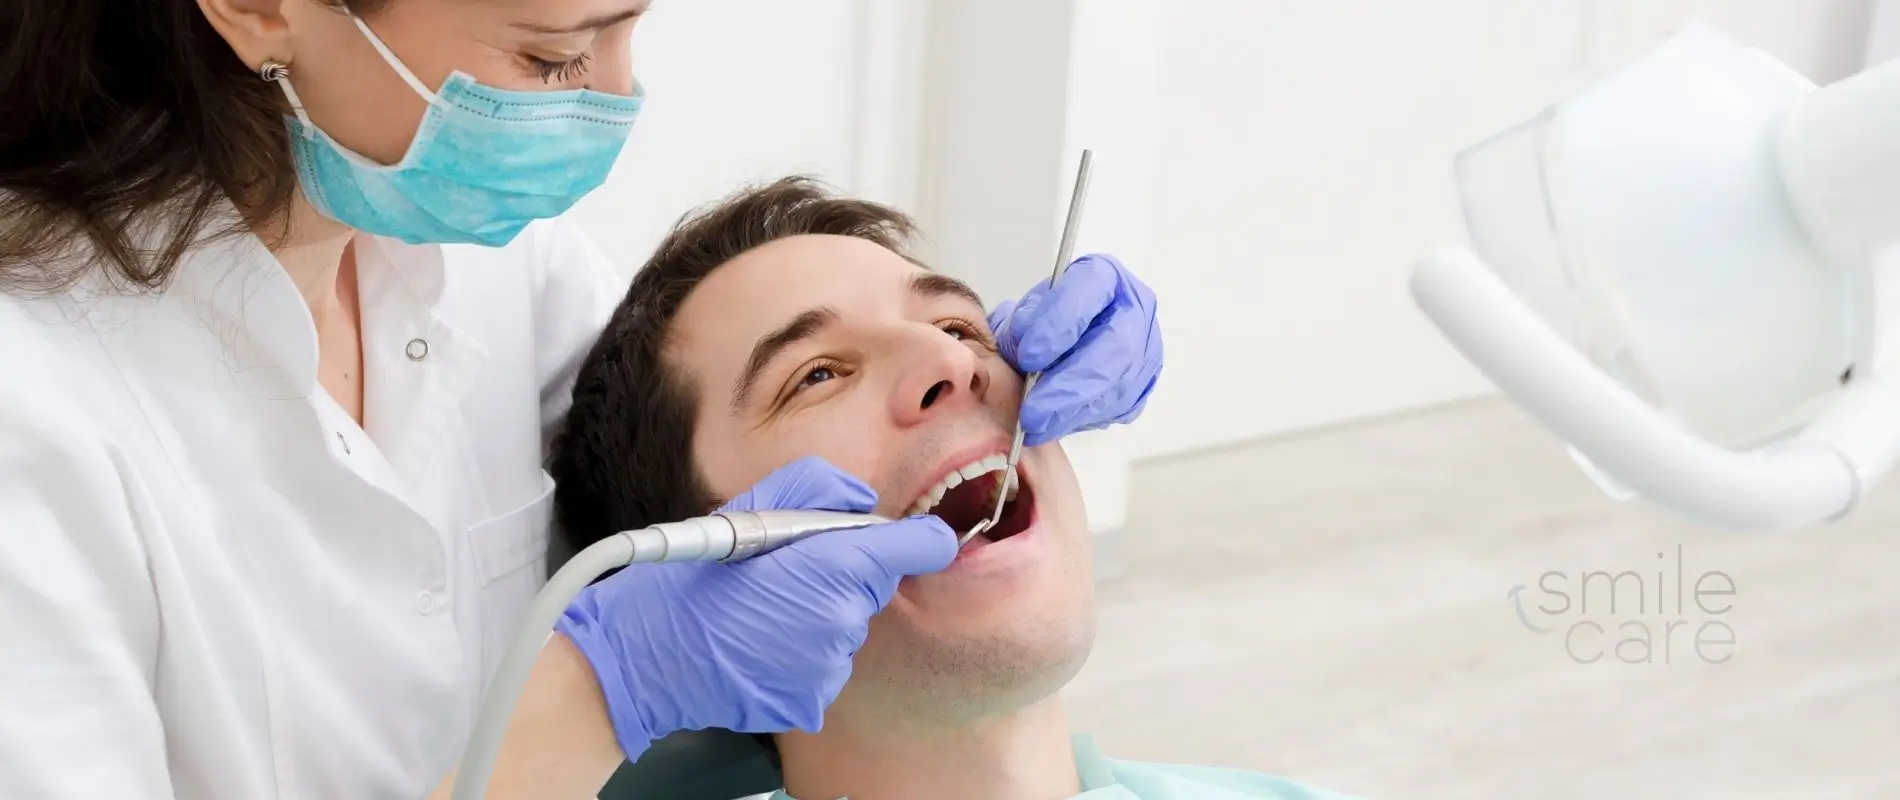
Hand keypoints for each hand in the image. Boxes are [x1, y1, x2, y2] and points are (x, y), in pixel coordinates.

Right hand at [553, 456, 956, 759]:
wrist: (647, 654)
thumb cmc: (693, 578)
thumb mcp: (748, 508)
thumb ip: (818, 489)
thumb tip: (863, 501)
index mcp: (832, 565)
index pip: (914, 549)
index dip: (921, 541)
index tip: (923, 539)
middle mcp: (840, 620)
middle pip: (872, 588)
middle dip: (843, 575)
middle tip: (786, 573)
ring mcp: (827, 666)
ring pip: (846, 629)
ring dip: (819, 618)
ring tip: (762, 612)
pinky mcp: (811, 700)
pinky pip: (824, 667)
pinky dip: (801, 656)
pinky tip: (761, 645)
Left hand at [989, 253, 1161, 446]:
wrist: (1060, 343)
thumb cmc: (1042, 323)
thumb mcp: (1024, 313)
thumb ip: (1020, 326)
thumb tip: (1021, 349)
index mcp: (1104, 277)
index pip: (1090, 289)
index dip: (1059, 323)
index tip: (1028, 355)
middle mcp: (1133, 309)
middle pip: (1114, 347)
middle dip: (1069, 385)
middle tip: (1032, 410)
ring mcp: (1145, 348)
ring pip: (1118, 384)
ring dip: (1073, 411)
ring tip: (1036, 426)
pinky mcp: (1143, 384)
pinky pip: (1118, 407)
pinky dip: (1083, 419)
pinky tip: (1055, 425)